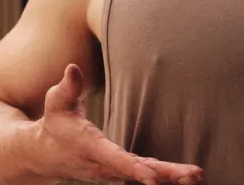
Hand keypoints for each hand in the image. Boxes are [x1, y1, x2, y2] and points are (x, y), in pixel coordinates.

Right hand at [32, 64, 204, 184]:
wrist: (46, 155)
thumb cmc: (56, 123)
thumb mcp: (57, 103)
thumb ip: (67, 87)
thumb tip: (73, 68)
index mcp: (90, 148)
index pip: (115, 159)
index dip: (134, 168)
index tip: (153, 177)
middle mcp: (104, 165)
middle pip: (138, 171)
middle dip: (166, 175)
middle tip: (194, 175)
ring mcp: (113, 171)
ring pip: (146, 175)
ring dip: (171, 176)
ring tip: (197, 175)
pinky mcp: (121, 171)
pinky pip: (146, 173)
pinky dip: (165, 175)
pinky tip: (185, 175)